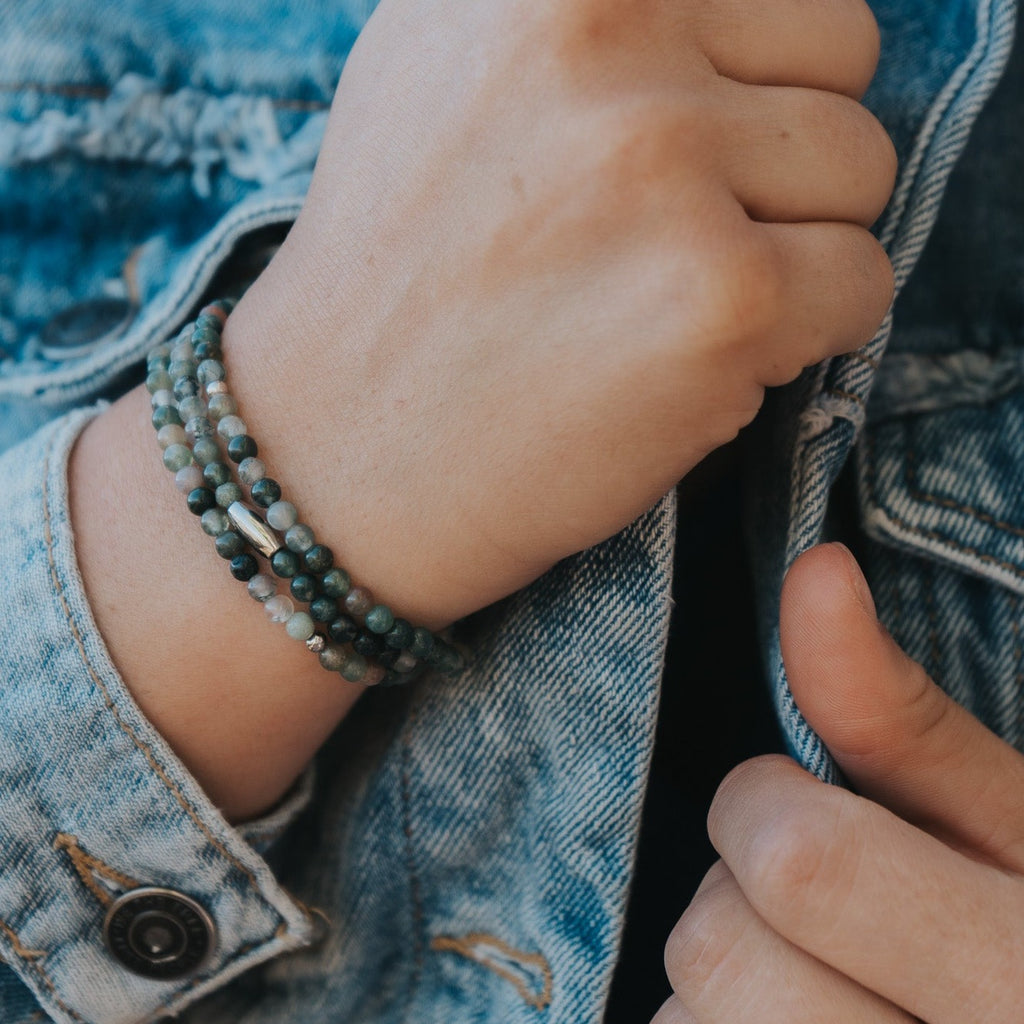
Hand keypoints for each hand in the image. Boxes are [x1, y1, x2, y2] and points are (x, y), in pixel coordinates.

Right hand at [227, 0, 896, 628]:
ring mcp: (664, 168)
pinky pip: (863, 287)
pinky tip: (693, 367)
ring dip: (793, 248)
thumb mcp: (442, 72)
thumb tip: (728, 7)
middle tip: (671, 239)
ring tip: (667, 305)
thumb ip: (586, 14)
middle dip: (779, 155)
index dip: (743, 80)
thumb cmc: (399, 281)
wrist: (335, 458)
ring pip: (862, 175)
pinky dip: (804, 338)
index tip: (684, 154)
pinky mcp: (721, 302)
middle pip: (840, 54)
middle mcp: (603, 37)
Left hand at [658, 543, 1023, 1021]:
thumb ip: (901, 716)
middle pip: (719, 960)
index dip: (765, 811)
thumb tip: (815, 571)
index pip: (799, 861)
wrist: (1008, 1015)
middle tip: (805, 917)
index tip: (795, 812)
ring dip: (713, 999)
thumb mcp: (1012, 825)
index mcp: (1023, 975)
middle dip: (733, 908)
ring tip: (811, 999)